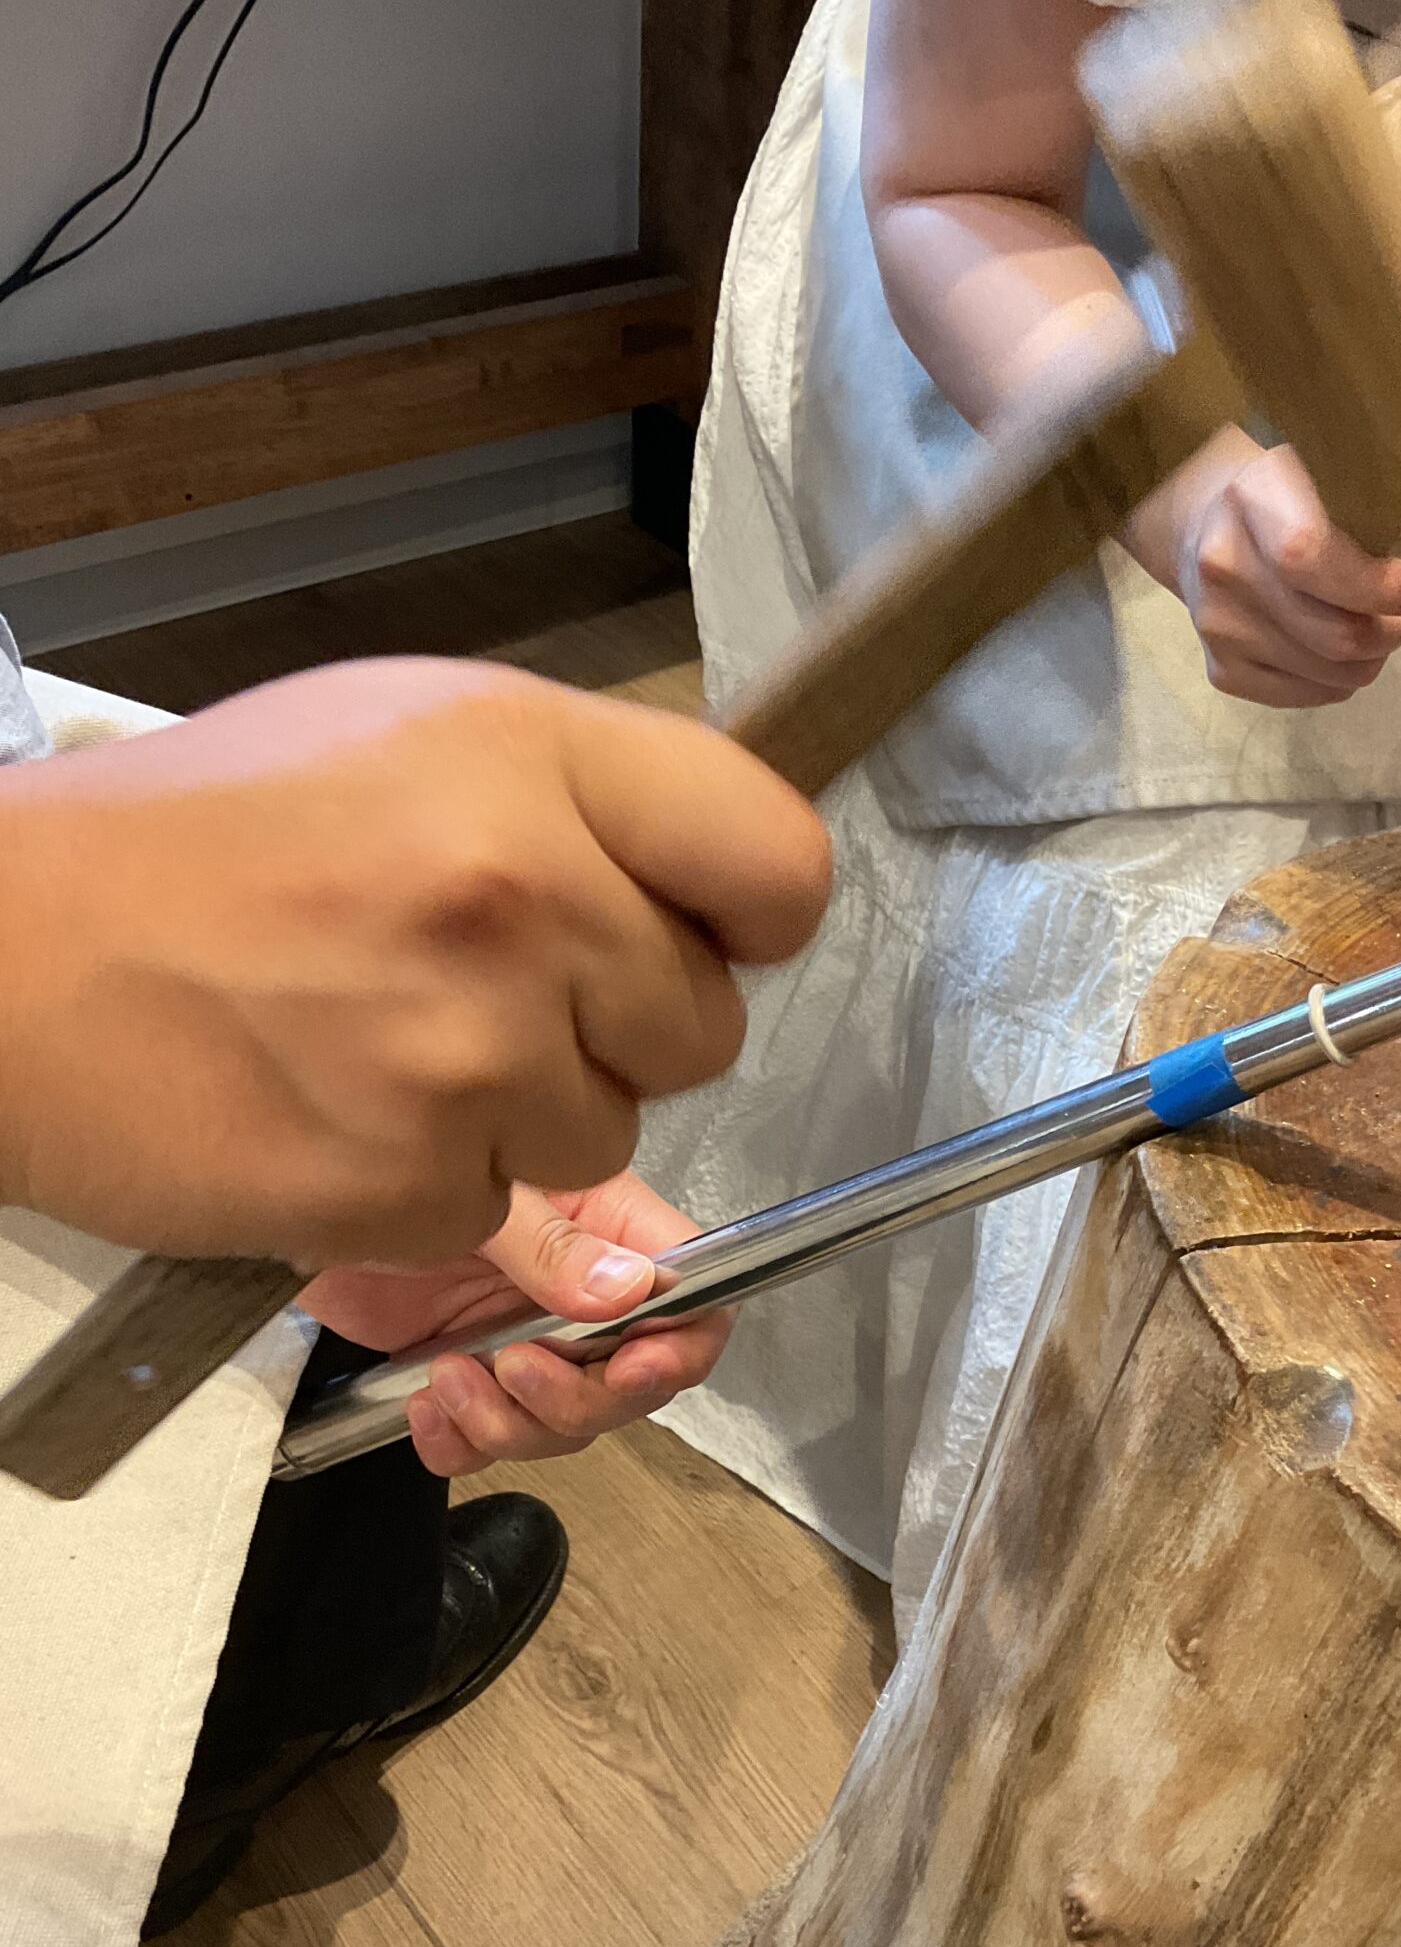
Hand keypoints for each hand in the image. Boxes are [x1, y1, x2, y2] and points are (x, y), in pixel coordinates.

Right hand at [0, 660, 829, 1264]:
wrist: (5, 955)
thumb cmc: (208, 833)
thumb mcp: (410, 734)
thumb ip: (582, 798)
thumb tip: (719, 883)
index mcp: (534, 760)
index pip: (778, 863)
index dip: (755, 916)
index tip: (710, 930)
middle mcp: (522, 899)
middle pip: (704, 1028)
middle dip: (619, 1027)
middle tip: (490, 987)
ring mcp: (468, 1052)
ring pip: (607, 1136)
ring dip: (525, 1115)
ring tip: (390, 1042)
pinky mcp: (409, 1183)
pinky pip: (498, 1211)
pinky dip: (432, 1184)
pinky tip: (339, 1106)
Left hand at [300, 1172, 729, 1477]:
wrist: (291, 1200)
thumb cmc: (382, 1158)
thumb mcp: (477, 1197)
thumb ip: (552, 1244)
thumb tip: (633, 1289)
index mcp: (608, 1226)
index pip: (696, 1297)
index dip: (681, 1348)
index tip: (632, 1370)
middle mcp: (581, 1288)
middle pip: (634, 1383)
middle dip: (576, 1400)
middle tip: (515, 1370)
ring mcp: (528, 1335)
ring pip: (566, 1424)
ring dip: (511, 1424)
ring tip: (448, 1379)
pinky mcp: (471, 1374)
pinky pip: (491, 1442)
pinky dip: (461, 1444)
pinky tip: (423, 1409)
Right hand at [1132, 431, 1400, 708]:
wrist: (1197, 526)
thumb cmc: (1286, 494)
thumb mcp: (1324, 475)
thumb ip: (1368, 522)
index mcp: (1252, 497)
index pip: (1311, 558)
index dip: (1379, 587)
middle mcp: (1223, 565)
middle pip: (1332, 633)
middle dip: (1389, 633)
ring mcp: (1217, 625)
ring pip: (1328, 674)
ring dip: (1369, 660)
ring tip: (1372, 631)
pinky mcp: (1221, 671)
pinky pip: (1305, 696)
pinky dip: (1337, 681)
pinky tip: (1336, 653)